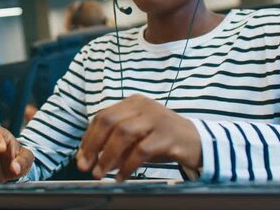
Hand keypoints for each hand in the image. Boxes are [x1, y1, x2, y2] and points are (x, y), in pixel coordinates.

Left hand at [76, 94, 201, 180]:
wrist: (198, 142)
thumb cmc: (161, 140)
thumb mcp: (135, 139)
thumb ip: (112, 144)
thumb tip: (86, 158)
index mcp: (132, 103)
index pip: (102, 116)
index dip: (88, 138)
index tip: (82, 157)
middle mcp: (143, 106)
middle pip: (109, 122)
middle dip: (94, 146)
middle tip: (87, 167)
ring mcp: (156, 119)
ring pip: (124, 134)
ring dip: (108, 156)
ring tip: (101, 173)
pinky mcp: (168, 136)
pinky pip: (141, 150)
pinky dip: (128, 165)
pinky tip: (122, 176)